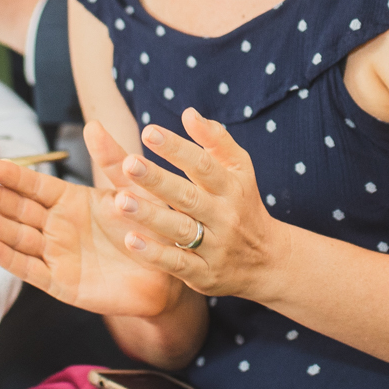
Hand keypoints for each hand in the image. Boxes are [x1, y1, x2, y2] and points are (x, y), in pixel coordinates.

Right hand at [0, 123, 185, 317]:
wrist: (168, 273)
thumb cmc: (151, 228)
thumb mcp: (135, 189)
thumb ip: (113, 160)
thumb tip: (93, 124)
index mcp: (71, 201)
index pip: (35, 185)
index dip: (14, 176)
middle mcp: (58, 226)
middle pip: (19, 209)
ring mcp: (56, 254)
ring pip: (18, 237)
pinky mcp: (61, 282)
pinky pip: (31, 269)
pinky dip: (9, 258)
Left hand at [104, 110, 290, 299]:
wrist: (269, 261)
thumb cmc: (244, 205)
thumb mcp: (240, 171)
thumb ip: (216, 141)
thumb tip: (189, 113)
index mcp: (231, 186)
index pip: (203, 164)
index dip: (176, 148)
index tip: (148, 132)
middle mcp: (224, 215)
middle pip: (188, 195)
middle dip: (157, 180)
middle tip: (129, 163)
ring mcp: (215, 246)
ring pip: (181, 230)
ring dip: (150, 216)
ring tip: (120, 201)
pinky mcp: (205, 274)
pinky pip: (178, 263)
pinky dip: (155, 254)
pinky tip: (131, 240)